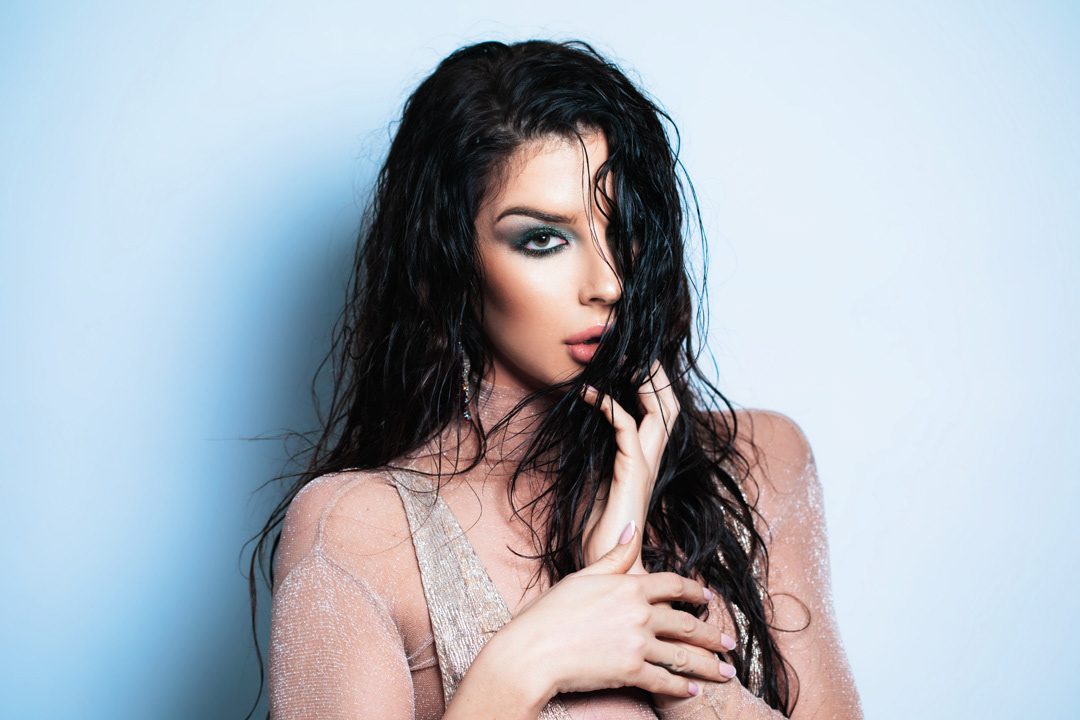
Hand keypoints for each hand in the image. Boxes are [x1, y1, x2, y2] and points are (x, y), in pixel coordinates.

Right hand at [469, 523, 734, 714]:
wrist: (531, 652)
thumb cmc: (547, 613)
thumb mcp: (580, 577)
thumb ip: (612, 557)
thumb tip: (631, 529)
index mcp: (628, 585)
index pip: (673, 584)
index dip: (695, 591)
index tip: (708, 599)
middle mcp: (639, 612)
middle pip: (686, 623)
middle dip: (712, 634)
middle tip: (729, 642)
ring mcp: (637, 643)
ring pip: (684, 654)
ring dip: (709, 665)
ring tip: (726, 672)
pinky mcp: (631, 671)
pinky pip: (665, 681)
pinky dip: (682, 687)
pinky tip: (694, 691)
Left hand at [581, 360, 679, 570]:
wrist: (611, 568)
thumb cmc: (604, 535)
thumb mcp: (602, 488)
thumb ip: (606, 464)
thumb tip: (596, 443)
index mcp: (646, 462)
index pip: (659, 415)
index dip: (651, 386)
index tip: (630, 361)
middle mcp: (652, 461)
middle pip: (669, 407)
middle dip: (656, 375)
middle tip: (634, 350)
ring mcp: (645, 467)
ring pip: (658, 413)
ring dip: (642, 383)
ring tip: (621, 358)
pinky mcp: (631, 473)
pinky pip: (627, 430)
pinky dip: (612, 407)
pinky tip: (592, 395)